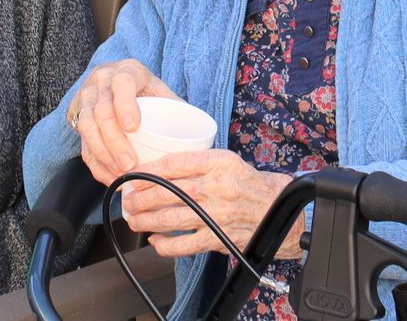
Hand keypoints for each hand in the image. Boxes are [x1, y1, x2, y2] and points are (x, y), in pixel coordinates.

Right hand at [68, 59, 176, 185]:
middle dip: (115, 141)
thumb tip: (201, 139)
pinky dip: (96, 163)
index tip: (134, 127)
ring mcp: (86, 96)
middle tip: (130, 164)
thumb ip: (178, 110)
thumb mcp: (163, 93)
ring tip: (121, 174)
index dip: (125, 104)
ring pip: (87, 127)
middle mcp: (102, 80)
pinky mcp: (76, 115)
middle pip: (102, 111)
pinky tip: (110, 177)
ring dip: (103, 154)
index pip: (122, 83)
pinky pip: (82, 142)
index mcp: (126, 70)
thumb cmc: (147, 93)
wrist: (118, 83)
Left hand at [117, 149, 295, 258]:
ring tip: (133, 219)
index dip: (146, 171)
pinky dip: (165, 245)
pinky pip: (185, 245)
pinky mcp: (219, 238)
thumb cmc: (247, 183)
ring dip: (146, 220)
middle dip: (140, 198)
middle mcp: (216, 187)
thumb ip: (195, 162)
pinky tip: (155, 240)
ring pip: (170, 219)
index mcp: (217, 162)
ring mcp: (216, 215)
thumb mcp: (226, 160)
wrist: (279, 210)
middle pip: (166, 192)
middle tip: (127, 200)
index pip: (172, 164)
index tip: (131, 175)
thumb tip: (156, 169)